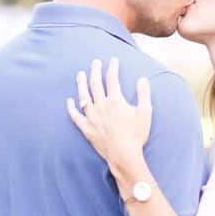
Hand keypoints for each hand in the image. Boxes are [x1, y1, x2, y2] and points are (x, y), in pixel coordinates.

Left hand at [66, 58, 151, 176]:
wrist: (124, 155)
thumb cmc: (136, 135)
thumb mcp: (145, 113)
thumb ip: (144, 94)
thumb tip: (142, 79)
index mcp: (115, 101)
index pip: (112, 79)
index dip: (112, 68)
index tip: (113, 60)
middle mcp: (101, 106)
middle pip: (95, 84)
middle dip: (95, 70)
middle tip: (95, 62)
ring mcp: (92, 117)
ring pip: (83, 96)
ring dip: (81, 84)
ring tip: (80, 75)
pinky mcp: (86, 128)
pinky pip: (75, 116)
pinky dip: (71, 108)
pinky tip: (69, 101)